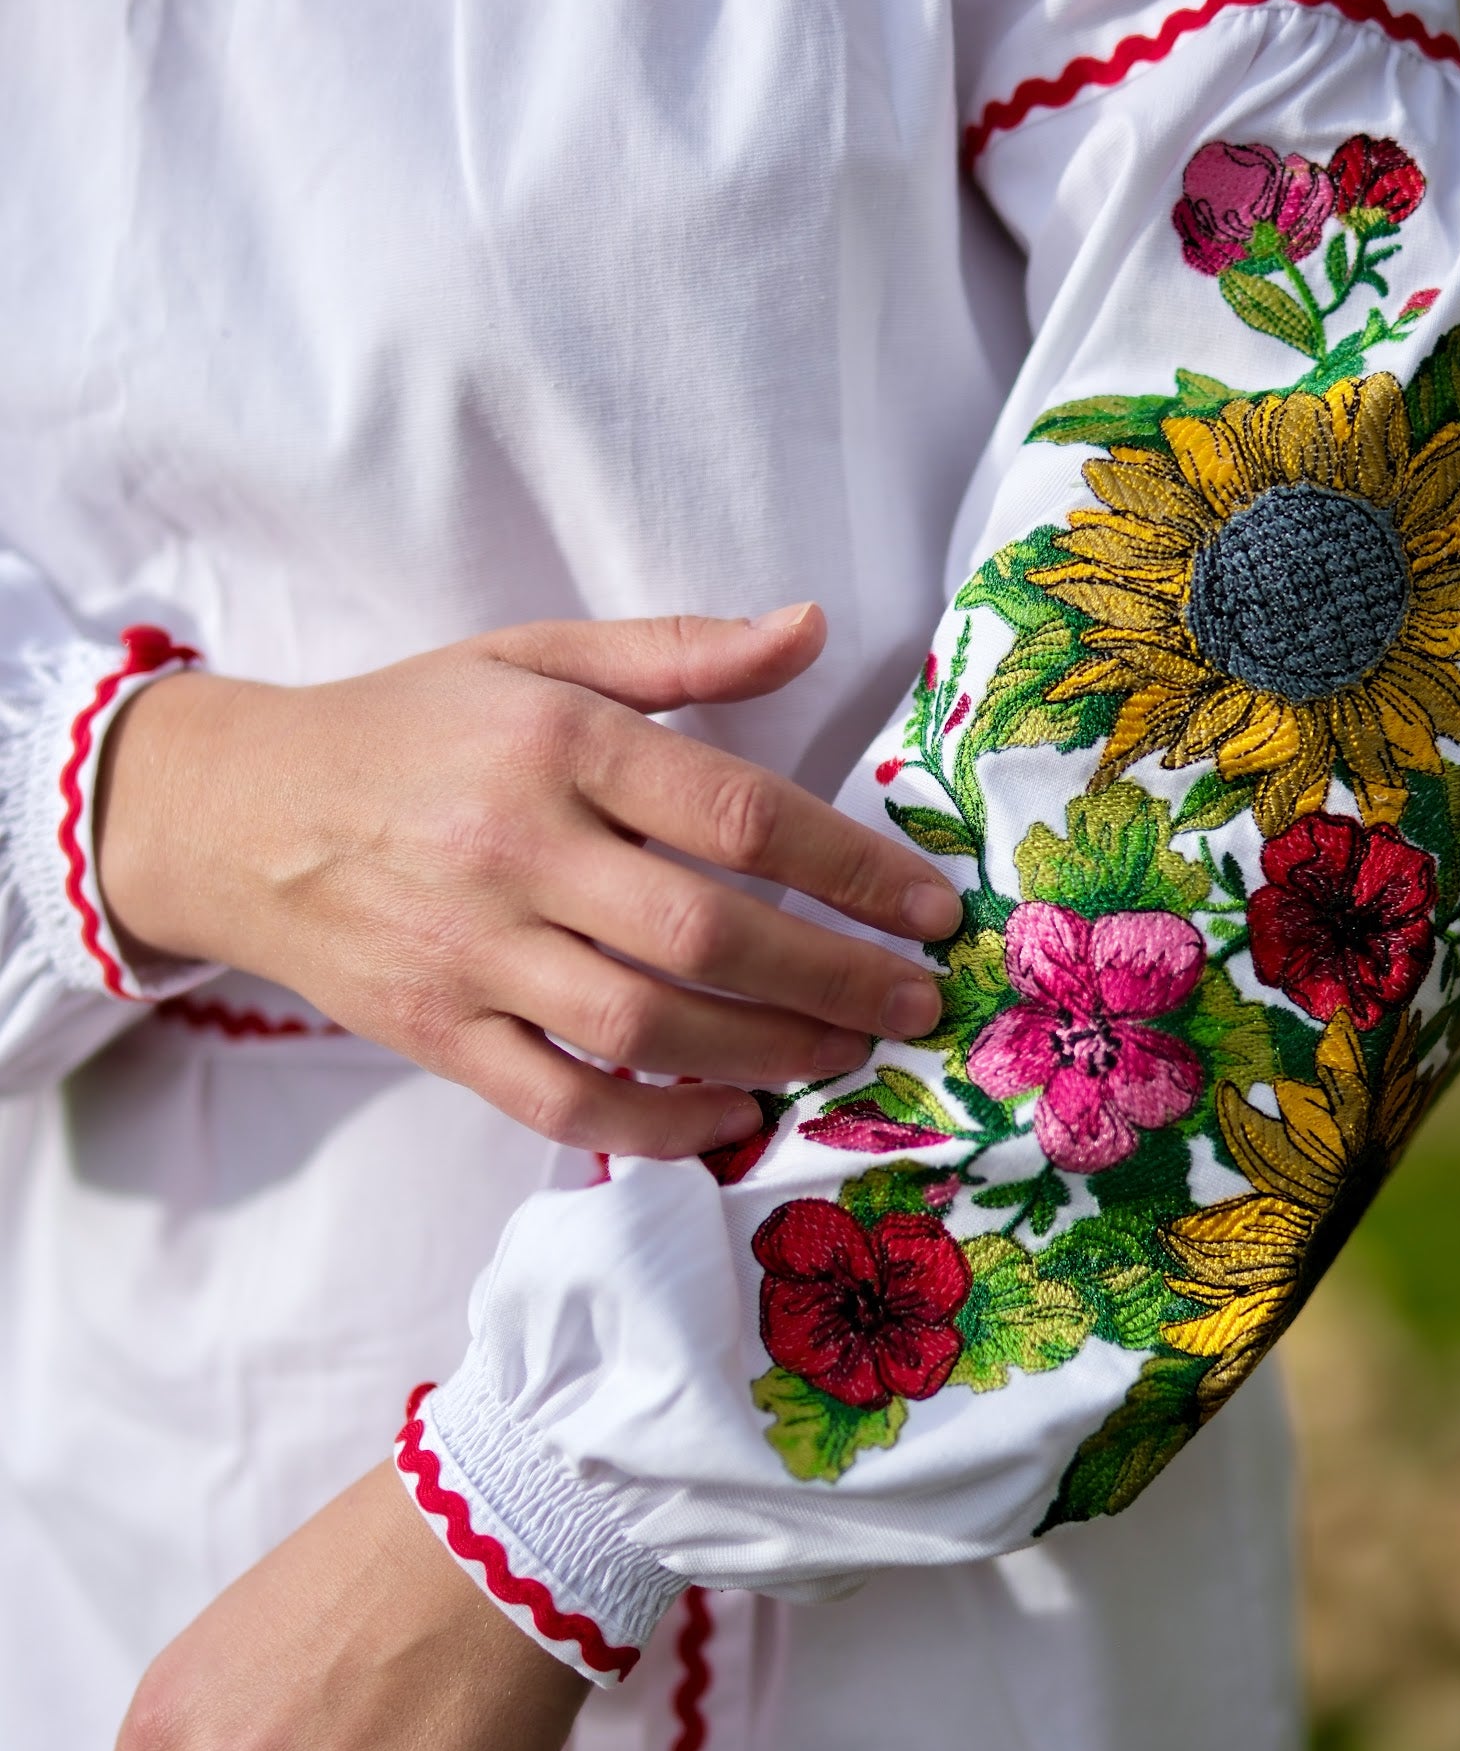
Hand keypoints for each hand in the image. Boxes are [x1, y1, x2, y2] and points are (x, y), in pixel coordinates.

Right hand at [95, 609, 961, 1155]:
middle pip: (707, 931)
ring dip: (768, 1052)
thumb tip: (812, 625)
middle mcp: (515, 847)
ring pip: (646, 1026)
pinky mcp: (438, 1033)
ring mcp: (471, 951)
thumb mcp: (534, 656)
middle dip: (836, 978)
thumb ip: (679, 650)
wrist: (239, 814)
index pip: (737, 813)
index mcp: (555, 740)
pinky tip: (732, 1117)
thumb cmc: (410, 730)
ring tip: (844, 1052)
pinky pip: (564, 1100)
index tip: (927, 907)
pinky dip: (660, 1125)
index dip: (853, 867)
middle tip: (914, 1002)